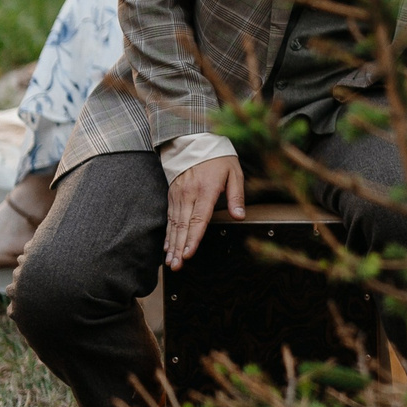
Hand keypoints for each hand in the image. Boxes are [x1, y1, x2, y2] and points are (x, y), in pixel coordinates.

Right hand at [165, 154, 244, 268]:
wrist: (195, 141)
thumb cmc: (218, 157)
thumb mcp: (235, 172)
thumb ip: (237, 196)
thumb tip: (239, 216)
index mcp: (206, 190)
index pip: (199, 219)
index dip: (193, 238)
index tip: (189, 253)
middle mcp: (189, 194)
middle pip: (183, 226)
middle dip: (179, 247)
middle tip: (177, 265)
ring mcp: (178, 195)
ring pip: (174, 224)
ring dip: (172, 244)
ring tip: (171, 261)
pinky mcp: (172, 195)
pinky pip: (169, 218)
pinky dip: (168, 234)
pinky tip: (167, 246)